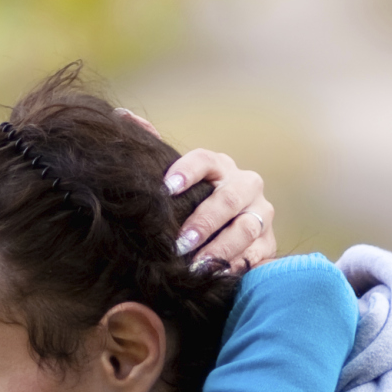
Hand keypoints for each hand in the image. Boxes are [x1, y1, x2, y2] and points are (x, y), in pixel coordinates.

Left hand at [114, 109, 277, 275]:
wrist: (230, 232)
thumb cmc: (194, 203)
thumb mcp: (178, 179)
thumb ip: (155, 149)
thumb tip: (122, 115)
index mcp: (221, 167)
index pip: (206, 161)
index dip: (187, 172)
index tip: (166, 188)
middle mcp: (246, 186)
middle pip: (228, 199)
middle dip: (203, 222)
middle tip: (181, 242)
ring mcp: (261, 214)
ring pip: (244, 228)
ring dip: (220, 248)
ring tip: (197, 265)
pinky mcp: (268, 243)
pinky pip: (256, 254)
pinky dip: (237, 265)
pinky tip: (218, 275)